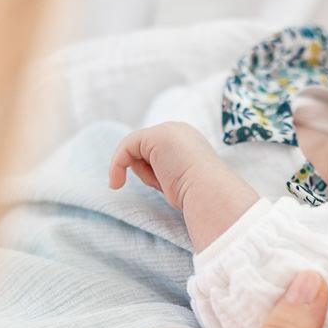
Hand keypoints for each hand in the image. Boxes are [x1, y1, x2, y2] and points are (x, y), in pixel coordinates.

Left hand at [110, 122, 258, 251]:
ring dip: (143, 173)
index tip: (156, 188)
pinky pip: (125, 148)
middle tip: (162, 187)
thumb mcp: (180, 182)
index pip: (157, 152)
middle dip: (146, 171)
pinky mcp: (156, 136)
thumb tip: (154, 178)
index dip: (150, 170)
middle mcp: (179, 130)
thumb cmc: (201, 197)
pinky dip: (117, 165)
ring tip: (165, 184)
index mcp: (189, 141)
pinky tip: (117, 183)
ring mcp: (168, 130)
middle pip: (144, 149)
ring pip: (135, 150)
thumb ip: (166, 173)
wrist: (211, 194)